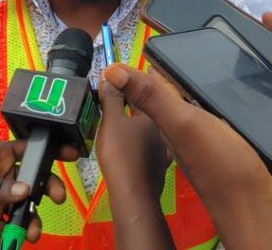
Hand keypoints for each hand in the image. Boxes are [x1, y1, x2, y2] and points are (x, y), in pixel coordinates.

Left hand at [0, 140, 74, 249]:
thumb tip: (25, 191)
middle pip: (33, 182)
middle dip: (49, 190)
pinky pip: (9, 231)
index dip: (49, 151)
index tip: (72, 155)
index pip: (26, 150)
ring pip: (25, 211)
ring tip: (28, 233)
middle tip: (56, 199)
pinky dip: (10, 238)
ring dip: (31, 221)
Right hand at [97, 80, 169, 200]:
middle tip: (109, 99)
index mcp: (154, 114)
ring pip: (146, 131)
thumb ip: (112, 98)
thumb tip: (111, 75)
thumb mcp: (112, 121)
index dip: (123, 84)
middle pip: (144, 111)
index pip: (139, 92)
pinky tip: (130, 147)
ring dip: (133, 125)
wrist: (133, 196)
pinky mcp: (158, 168)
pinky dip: (137, 144)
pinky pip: (146, 149)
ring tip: (115, 122)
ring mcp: (163, 150)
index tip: (108, 82)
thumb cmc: (122, 155)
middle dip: (128, 104)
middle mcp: (162, 130)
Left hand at [102, 65, 271, 249]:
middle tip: (195, 53)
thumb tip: (111, 69)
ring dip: (205, 93)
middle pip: (176, 101)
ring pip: (200, 113)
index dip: (152, 70)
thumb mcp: (179, 124)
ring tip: (218, 70)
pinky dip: (227, 111)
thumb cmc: (218, 164)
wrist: (257, 209)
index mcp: (166, 127)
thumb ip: (150, 97)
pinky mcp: (231, 153)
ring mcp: (208, 147)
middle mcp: (184, 136)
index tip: (161, 44)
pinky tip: (239, 102)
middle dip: (180, 78)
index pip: (152, 92)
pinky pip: (224, 125)